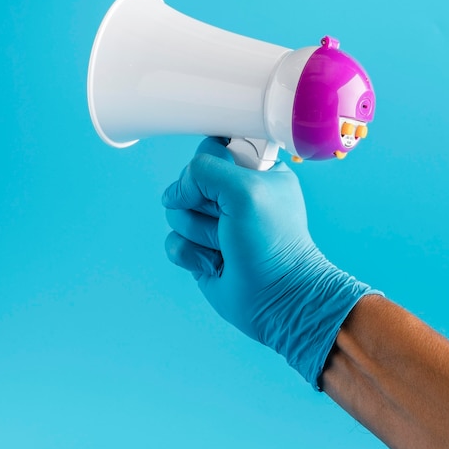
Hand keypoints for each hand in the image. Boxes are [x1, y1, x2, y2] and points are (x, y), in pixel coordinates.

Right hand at [162, 137, 378, 387]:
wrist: (276, 297)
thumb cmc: (272, 243)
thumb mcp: (245, 189)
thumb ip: (205, 171)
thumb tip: (176, 192)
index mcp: (254, 172)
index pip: (212, 150)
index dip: (209, 166)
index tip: (223, 185)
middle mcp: (232, 197)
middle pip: (187, 183)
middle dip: (203, 205)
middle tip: (230, 222)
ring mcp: (214, 224)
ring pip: (176, 213)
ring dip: (199, 233)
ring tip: (226, 246)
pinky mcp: (199, 250)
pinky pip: (173, 241)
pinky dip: (191, 254)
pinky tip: (215, 264)